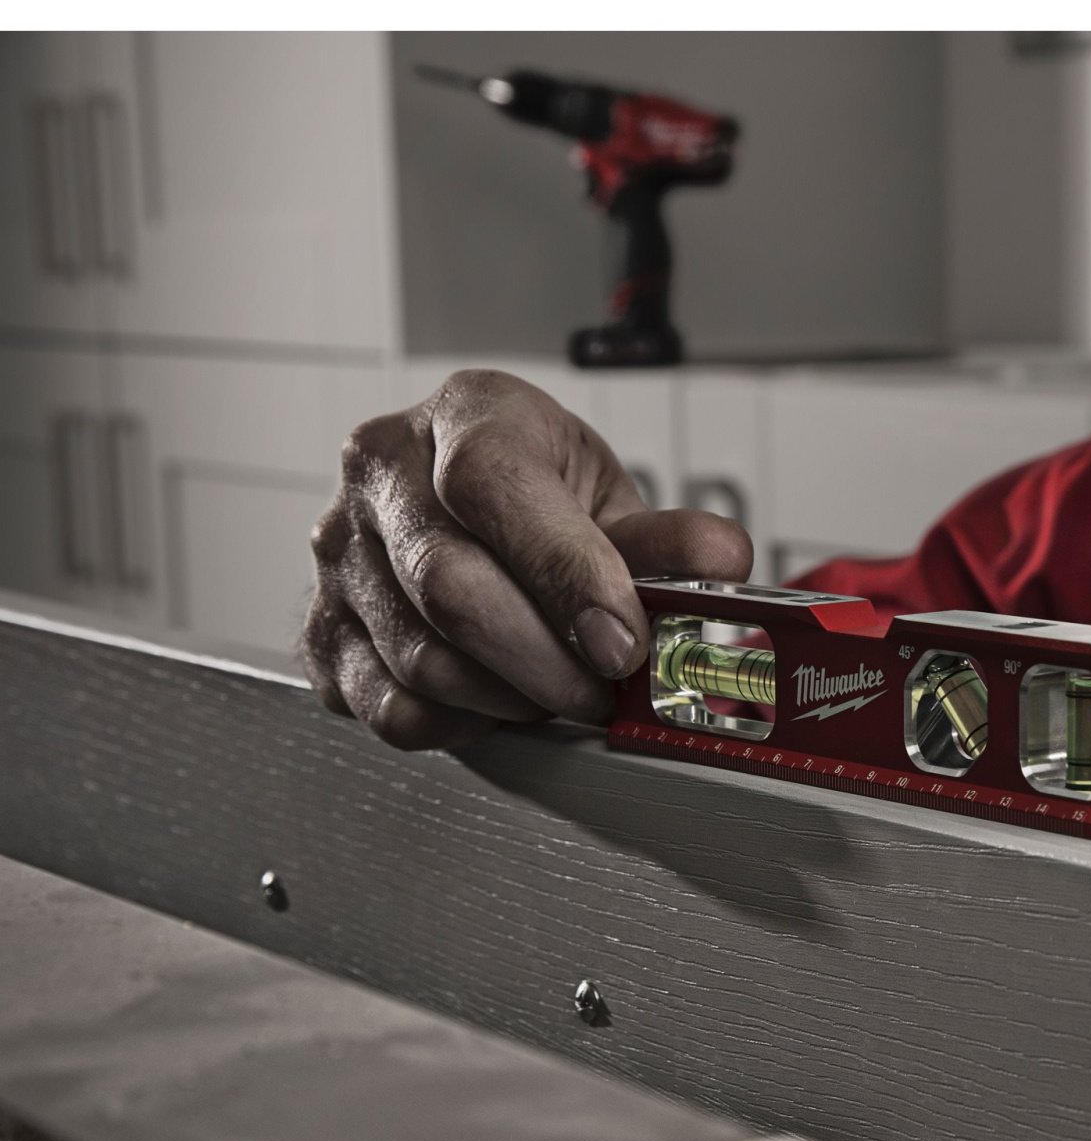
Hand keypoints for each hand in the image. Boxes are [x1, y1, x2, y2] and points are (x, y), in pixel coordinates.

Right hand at [303, 369, 751, 750]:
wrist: (466, 514)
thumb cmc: (543, 499)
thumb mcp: (611, 498)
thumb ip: (664, 538)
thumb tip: (720, 559)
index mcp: (463, 416)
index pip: (494, 487)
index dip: (568, 575)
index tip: (625, 641)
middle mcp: (381, 475)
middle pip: (452, 588)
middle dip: (550, 662)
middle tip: (605, 692)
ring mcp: (340, 554)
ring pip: (422, 658)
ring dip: (513, 700)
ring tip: (564, 694)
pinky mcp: (320, 628)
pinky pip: (390, 706)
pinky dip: (462, 724)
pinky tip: (501, 703)